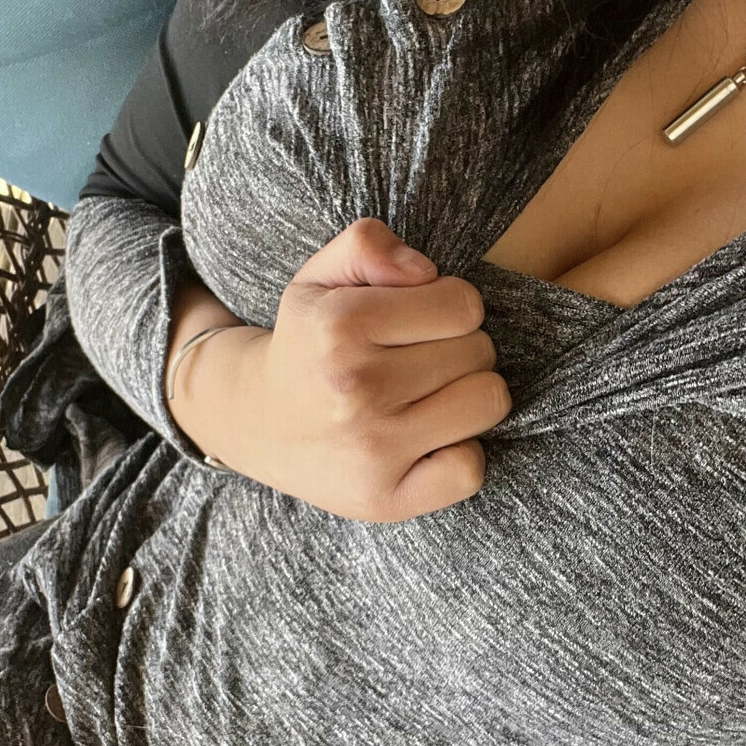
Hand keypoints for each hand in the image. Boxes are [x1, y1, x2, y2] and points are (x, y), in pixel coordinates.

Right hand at [170, 218, 511, 520]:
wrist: (257, 424)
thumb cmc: (308, 344)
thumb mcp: (320, 277)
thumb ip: (368, 246)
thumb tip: (425, 272)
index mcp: (340, 326)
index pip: (464, 304)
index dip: (449, 307)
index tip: (418, 323)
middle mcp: (356, 388)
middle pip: (480, 351)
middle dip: (458, 349)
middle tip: (417, 362)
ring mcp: (373, 449)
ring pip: (488, 402)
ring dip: (468, 395)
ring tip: (428, 396)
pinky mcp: (386, 499)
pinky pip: (471, 468)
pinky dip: (458, 453)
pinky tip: (426, 441)